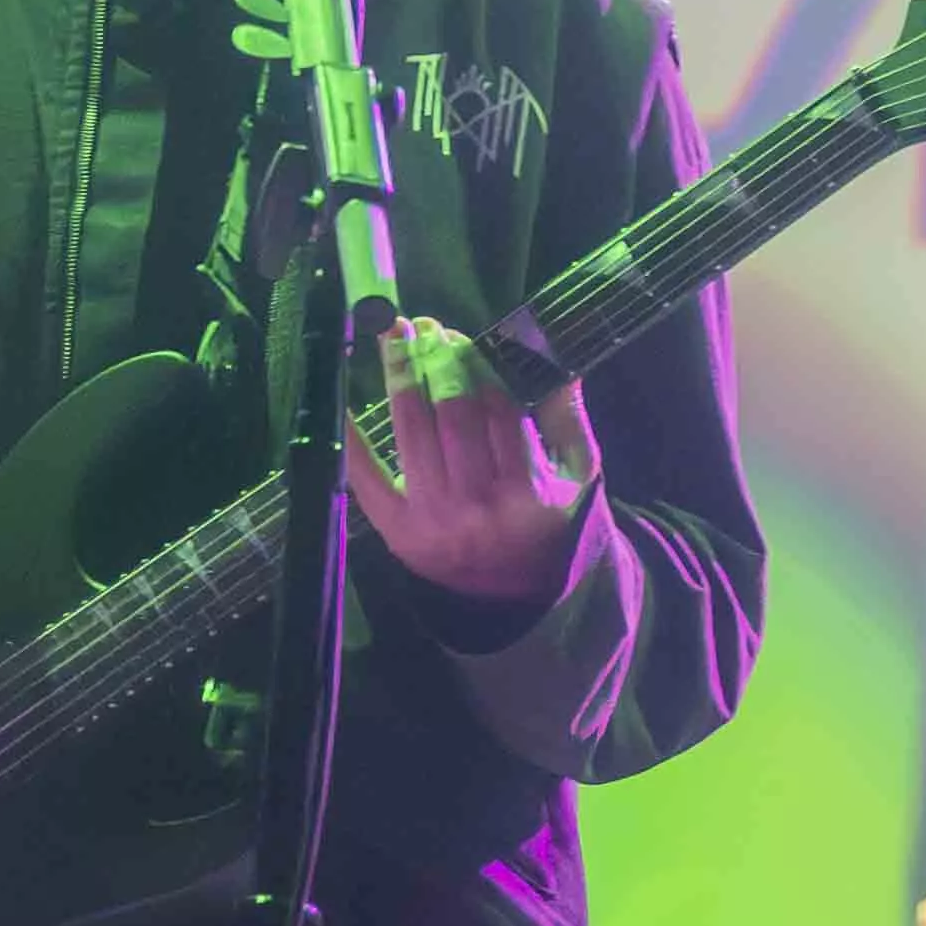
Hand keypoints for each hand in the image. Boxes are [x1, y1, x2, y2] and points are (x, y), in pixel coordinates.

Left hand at [344, 316, 599, 607]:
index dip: (476, 366)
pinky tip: (343, 400)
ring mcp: (435, 521)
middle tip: (422, 326)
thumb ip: (568, 422)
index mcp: (531, 494)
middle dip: (435, 363)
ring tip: (393, 340)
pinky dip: (353, 439)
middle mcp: (480, 508)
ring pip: (414, 435)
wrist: (524, 599)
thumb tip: (554, 363)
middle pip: (454, 417)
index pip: (499, 411)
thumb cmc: (556, 526)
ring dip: (400, 380)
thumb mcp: (581, 479)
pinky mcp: (400, 533)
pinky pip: (368, 479)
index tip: (459, 336)